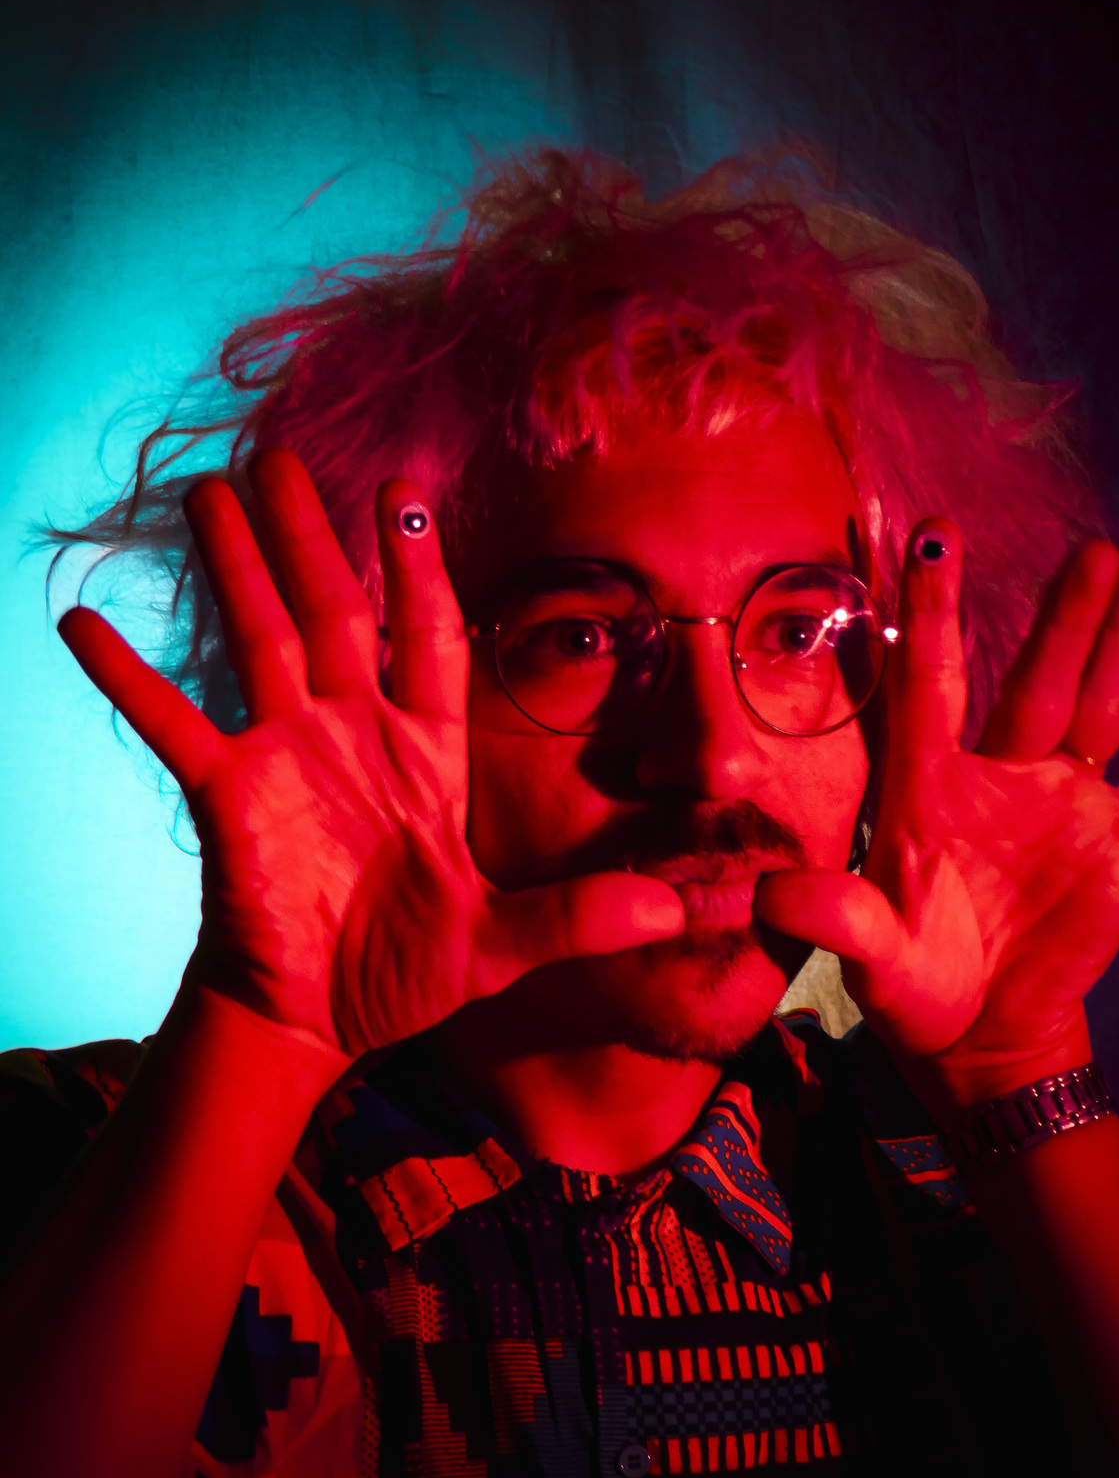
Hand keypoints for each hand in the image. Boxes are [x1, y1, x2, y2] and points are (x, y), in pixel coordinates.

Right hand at [58, 452, 682, 1071]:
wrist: (315, 1020)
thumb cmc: (405, 971)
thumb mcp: (498, 947)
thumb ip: (574, 918)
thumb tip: (675, 912)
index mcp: (426, 753)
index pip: (428, 639)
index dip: (420, 570)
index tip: (408, 496)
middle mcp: (354, 734)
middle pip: (333, 613)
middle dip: (312, 537)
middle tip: (285, 457)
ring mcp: (285, 756)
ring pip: (261, 639)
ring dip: (235, 568)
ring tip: (209, 493)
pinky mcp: (225, 795)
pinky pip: (173, 724)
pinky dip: (132, 678)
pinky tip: (85, 624)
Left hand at [755, 524, 1118, 1118]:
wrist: (983, 1035)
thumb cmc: (915, 989)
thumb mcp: (871, 958)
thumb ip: (831, 921)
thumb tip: (772, 895)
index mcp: (928, 786)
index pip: (928, 683)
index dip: (928, 612)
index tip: (931, 536)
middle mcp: (997, 774)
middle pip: (1037, 677)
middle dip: (1064, 615)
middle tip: (1091, 546)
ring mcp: (1062, 798)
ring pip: (1099, 699)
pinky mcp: (1114, 836)